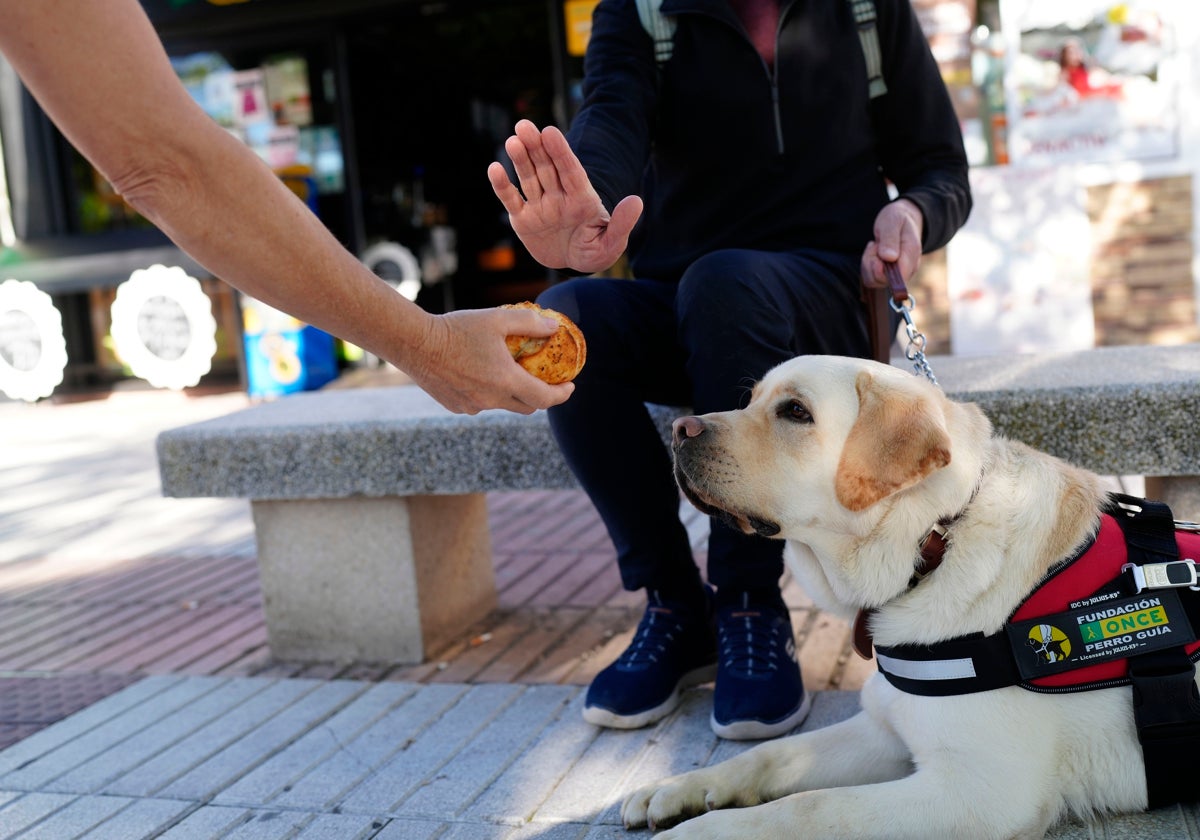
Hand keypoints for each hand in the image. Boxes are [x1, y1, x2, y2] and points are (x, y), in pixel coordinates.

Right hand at [404, 306, 573, 414]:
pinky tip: (480, 373)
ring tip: (508, 371)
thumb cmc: (457, 328)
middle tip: (545, 381)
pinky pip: (480, 404)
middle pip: (527, 407)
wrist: (415, 343)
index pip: (545, 399)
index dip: (562, 395)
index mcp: (506, 381)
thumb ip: (530, 323)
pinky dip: (488, 393)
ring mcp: (472, 407)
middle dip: (540, 396)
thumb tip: (555, 328)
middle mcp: (491, 400)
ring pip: (502, 405)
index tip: (570, 386)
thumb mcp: (497, 319)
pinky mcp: (455, 406)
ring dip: (511, 393)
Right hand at [487, 119, 642, 274]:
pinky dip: (502, 186)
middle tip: (525, 125)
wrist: (573, 264)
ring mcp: (540, 206)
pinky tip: (494, 168)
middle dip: (536, 147)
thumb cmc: (595, 251)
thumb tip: (636, 201)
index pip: (571, 172)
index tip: (551, 132)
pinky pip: (511, 200)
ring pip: (528, 178)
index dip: (561, 152)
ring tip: (513, 140)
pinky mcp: (523, 219)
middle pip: (547, 168)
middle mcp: (559, 197)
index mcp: (581, 199)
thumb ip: (622, 224)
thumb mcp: (612, 244)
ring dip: (520, 159)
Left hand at [861, 198, 923, 288]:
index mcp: (911, 254)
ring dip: (868, 263)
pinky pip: (871, 279)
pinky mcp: (889, 277)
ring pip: (874, 281)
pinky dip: (867, 266)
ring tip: (876, 246)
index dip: (881, 270)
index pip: (899, 276)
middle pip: (882, 280)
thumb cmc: (897, 219)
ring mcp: (899, 275)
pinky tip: (874, 252)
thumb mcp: (892, 221)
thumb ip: (890, 239)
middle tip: (876, 244)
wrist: (902, 220)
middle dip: (872, 262)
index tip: (876, 250)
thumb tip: (890, 258)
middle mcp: (908, 269)